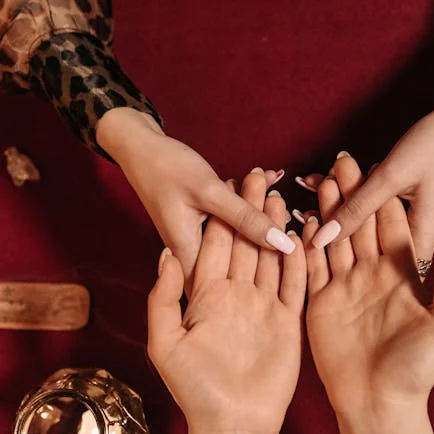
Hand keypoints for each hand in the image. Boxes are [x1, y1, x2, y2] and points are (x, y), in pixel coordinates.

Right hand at [97, 108, 294, 284]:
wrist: (140, 147)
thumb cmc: (167, 167)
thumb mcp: (209, 191)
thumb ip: (245, 218)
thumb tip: (282, 244)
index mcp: (190, 256)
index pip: (231, 287)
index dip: (264, 279)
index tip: (293, 260)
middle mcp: (193, 255)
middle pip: (240, 262)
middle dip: (267, 240)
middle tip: (288, 213)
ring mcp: (199, 240)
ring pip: (239, 239)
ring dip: (260, 215)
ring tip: (278, 190)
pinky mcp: (204, 226)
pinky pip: (234, 221)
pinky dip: (249, 203)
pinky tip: (267, 179)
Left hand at [147, 170, 305, 433]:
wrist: (233, 425)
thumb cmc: (195, 389)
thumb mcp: (165, 342)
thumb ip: (164, 297)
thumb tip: (166, 254)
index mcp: (206, 297)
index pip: (215, 246)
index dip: (222, 215)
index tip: (228, 183)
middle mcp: (236, 297)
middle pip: (245, 244)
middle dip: (251, 211)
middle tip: (260, 177)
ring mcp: (264, 308)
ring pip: (271, 259)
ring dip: (275, 229)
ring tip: (282, 197)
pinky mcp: (288, 322)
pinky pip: (295, 285)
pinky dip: (300, 260)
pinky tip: (303, 234)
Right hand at [304, 154, 433, 414]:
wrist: (380, 406)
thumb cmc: (419, 369)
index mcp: (403, 275)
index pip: (391, 225)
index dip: (384, 195)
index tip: (375, 164)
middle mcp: (372, 275)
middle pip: (361, 224)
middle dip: (351, 192)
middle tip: (339, 161)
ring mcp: (344, 287)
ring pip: (335, 238)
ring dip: (327, 210)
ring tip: (318, 180)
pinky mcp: (320, 302)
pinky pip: (310, 266)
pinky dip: (305, 242)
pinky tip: (299, 218)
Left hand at [305, 70, 433, 260]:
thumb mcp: (391, 176)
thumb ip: (356, 209)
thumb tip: (320, 239)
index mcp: (421, 241)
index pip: (373, 265)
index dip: (337, 256)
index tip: (307, 240)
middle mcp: (418, 239)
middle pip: (366, 244)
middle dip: (333, 224)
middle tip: (298, 211)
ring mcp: (412, 223)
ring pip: (367, 222)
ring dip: (339, 205)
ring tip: (310, 187)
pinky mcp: (407, 208)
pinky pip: (373, 207)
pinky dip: (352, 193)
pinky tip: (324, 179)